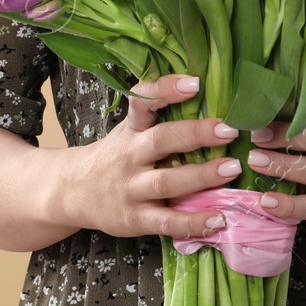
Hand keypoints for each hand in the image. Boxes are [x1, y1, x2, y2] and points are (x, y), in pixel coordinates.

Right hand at [59, 73, 243, 238]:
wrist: (73, 191)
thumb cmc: (116, 157)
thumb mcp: (129, 131)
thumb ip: (160, 120)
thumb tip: (214, 104)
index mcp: (131, 129)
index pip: (143, 100)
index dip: (167, 89)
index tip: (195, 83)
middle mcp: (130, 155)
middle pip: (161, 140)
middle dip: (196, 134)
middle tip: (229, 130)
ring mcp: (131, 188)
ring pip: (167, 181)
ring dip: (201, 175)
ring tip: (232, 168)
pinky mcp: (135, 218)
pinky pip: (166, 221)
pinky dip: (193, 222)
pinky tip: (218, 220)